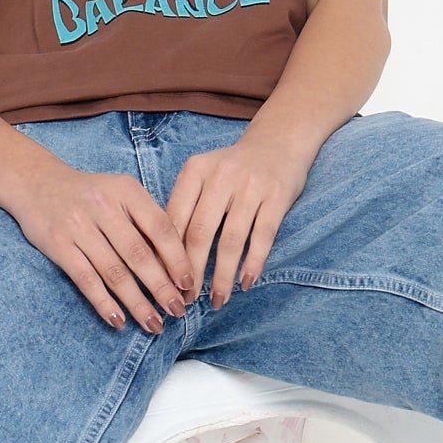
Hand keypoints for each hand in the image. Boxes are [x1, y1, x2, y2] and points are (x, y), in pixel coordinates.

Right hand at [8, 161, 193, 332]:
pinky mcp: (58, 245)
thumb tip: (178, 265)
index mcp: (126, 190)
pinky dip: (104, 303)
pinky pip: (86, 280)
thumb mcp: (121, 194)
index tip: (189, 285)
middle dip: (161, 287)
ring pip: (114, 272)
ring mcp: (78, 226)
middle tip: (177, 310)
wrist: (37, 183)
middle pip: (139, 254)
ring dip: (137, 303)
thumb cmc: (90, 195)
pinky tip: (119, 320)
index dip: (178, 259)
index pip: (160, 228)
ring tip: (154, 324)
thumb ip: (147, 221)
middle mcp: (103, 206)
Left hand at [167, 131, 314, 308]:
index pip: (174, 220)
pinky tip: (245, 283)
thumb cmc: (233, 169)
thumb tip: (164, 257)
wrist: (279, 141)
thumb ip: (186, 207)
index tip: (164, 284)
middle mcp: (221, 176)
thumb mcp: (203, 176)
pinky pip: (262, 237)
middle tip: (187, 301)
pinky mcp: (277, 195)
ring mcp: (251, 185)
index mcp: (194, 171)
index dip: (167, 256)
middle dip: (191, 274)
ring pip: (231, 241)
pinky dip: (252, 264)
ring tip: (217, 300)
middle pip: (199, 234)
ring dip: (222, 277)